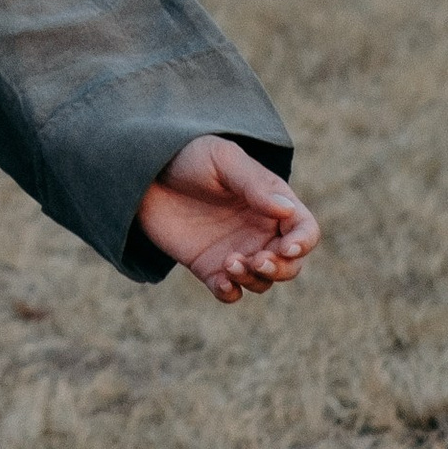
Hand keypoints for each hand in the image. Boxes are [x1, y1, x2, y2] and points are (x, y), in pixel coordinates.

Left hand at [136, 138, 319, 301]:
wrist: (143, 170)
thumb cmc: (188, 155)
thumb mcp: (222, 159)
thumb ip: (254, 184)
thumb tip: (287, 210)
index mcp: (271, 203)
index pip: (304, 229)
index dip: (303, 242)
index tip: (286, 247)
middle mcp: (259, 231)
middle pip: (291, 264)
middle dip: (281, 268)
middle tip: (256, 260)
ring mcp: (236, 251)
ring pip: (263, 281)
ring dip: (254, 279)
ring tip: (229, 262)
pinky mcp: (209, 267)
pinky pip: (230, 291)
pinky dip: (230, 292)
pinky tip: (221, 281)